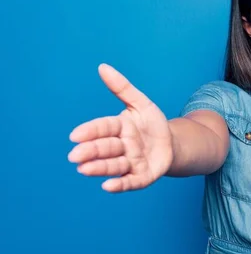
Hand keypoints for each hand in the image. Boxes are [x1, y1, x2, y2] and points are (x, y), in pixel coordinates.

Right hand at [68, 64, 173, 191]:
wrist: (172, 144)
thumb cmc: (152, 124)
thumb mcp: (141, 104)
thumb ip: (122, 88)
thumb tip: (102, 67)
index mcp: (119, 128)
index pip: (103, 128)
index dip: (91, 132)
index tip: (75, 136)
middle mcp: (122, 147)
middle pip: (105, 148)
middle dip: (91, 152)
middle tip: (75, 156)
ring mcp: (131, 163)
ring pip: (114, 165)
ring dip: (100, 168)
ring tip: (85, 170)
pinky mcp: (142, 177)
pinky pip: (131, 182)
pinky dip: (120, 185)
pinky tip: (108, 186)